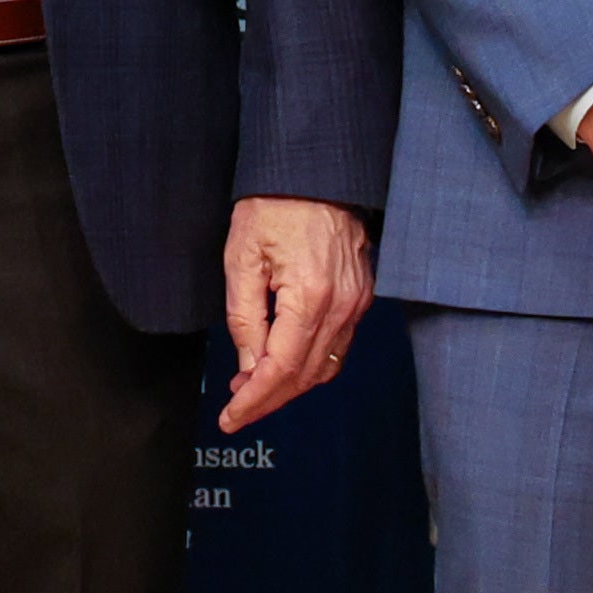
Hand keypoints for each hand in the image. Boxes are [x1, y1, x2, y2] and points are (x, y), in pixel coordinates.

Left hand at [219, 195, 376, 431]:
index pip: (280, 369)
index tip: (229, 418)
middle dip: (268, 401)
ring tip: (252, 389)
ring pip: (325, 365)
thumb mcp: (242, 259)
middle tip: (236, 412)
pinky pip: (338, 344)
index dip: (253, 401)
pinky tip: (282, 363)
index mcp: (311, 295)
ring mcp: (358, 301)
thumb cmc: (276, 206)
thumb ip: (245, 319)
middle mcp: (342, 304)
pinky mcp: (362, 295)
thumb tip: (248, 366)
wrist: (315, 173)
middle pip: (305, 375)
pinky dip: (309, 364)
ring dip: (289, 386)